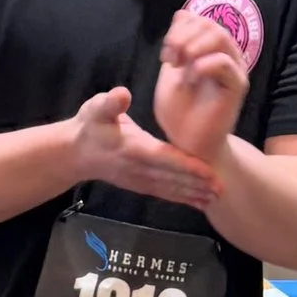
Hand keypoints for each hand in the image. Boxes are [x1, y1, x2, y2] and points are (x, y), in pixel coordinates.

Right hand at [68, 84, 216, 210]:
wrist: (74, 153)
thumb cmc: (89, 126)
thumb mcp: (95, 108)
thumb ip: (109, 103)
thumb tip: (122, 94)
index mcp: (133, 149)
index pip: (165, 158)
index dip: (187, 166)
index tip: (208, 172)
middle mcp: (139, 169)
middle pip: (173, 178)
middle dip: (197, 185)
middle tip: (222, 189)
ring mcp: (140, 180)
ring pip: (171, 189)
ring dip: (194, 195)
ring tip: (216, 198)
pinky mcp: (141, 185)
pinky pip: (165, 193)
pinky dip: (183, 198)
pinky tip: (200, 202)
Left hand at [153, 9, 249, 165]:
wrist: (188, 145)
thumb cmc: (179, 112)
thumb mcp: (171, 72)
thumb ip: (177, 45)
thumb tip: (181, 15)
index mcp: (209, 50)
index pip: (198, 18)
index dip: (178, 29)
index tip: (166, 55)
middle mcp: (226, 55)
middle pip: (209, 23)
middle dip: (183, 37)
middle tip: (170, 59)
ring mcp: (233, 69)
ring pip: (219, 36)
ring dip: (193, 47)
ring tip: (180, 66)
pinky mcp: (237, 86)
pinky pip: (224, 62)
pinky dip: (201, 65)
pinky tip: (189, 79)